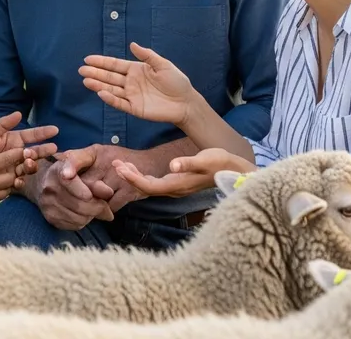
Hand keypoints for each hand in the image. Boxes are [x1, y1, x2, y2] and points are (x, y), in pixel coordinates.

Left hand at [0, 112, 58, 189]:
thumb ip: (4, 123)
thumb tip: (19, 114)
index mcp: (15, 140)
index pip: (32, 135)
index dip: (43, 132)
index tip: (55, 130)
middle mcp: (18, 154)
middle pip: (35, 151)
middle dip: (44, 150)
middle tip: (52, 148)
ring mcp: (15, 167)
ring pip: (29, 166)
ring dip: (32, 164)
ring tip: (30, 161)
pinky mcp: (10, 180)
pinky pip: (18, 182)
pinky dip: (21, 180)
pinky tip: (20, 178)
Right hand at [0, 139, 31, 213]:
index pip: (6, 160)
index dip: (18, 153)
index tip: (24, 148)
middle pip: (11, 176)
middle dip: (18, 168)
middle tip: (21, 160)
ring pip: (7, 190)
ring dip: (12, 180)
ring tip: (13, 172)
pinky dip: (4, 191)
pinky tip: (1, 184)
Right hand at [22, 152, 114, 230]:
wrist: (42, 180)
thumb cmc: (69, 170)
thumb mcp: (82, 163)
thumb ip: (95, 177)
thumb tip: (109, 194)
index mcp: (57, 170)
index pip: (69, 181)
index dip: (81, 190)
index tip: (92, 195)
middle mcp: (49, 188)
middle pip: (79, 204)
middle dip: (97, 206)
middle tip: (105, 204)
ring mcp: (48, 204)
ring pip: (79, 218)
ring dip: (91, 214)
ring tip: (94, 206)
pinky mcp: (50, 218)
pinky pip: (74, 225)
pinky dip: (84, 221)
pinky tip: (84, 212)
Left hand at [59, 144, 146, 213]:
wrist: (150, 165)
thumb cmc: (118, 159)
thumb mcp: (99, 153)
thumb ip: (78, 157)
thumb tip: (56, 158)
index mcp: (96, 151)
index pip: (80, 157)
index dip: (71, 165)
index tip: (63, 175)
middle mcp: (108, 161)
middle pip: (86, 183)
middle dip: (79, 194)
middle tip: (72, 201)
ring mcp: (120, 177)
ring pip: (97, 196)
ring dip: (93, 204)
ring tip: (90, 205)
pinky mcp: (129, 191)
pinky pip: (110, 206)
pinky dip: (105, 210)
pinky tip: (104, 209)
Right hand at [79, 42, 194, 124]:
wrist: (185, 102)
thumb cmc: (176, 81)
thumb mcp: (163, 65)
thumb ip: (147, 55)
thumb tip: (132, 44)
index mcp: (135, 69)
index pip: (115, 64)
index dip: (101, 62)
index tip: (88, 59)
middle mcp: (130, 82)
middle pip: (109, 76)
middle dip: (95, 72)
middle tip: (81, 70)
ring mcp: (131, 95)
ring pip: (111, 89)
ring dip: (98, 85)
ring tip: (86, 80)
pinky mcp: (134, 108)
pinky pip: (120, 103)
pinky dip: (110, 99)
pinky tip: (101, 93)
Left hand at [113, 148, 256, 197]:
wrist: (235, 171)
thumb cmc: (220, 164)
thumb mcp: (204, 160)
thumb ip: (188, 163)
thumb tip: (172, 165)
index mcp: (178, 185)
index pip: (150, 186)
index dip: (133, 178)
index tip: (120, 168)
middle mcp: (175, 189)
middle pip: (146, 187)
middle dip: (129, 177)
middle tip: (115, 163)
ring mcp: (177, 187)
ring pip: (150, 186)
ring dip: (135, 176)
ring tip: (121, 165)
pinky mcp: (179, 182)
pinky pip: (156, 183)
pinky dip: (143, 176)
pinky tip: (137, 168)